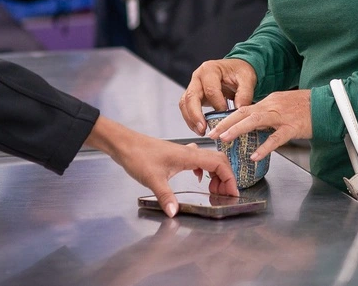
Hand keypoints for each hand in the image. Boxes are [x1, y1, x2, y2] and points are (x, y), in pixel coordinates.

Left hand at [86, 116, 238, 215]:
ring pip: (209, 161)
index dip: (229, 178)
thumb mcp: (152, 179)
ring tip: (213, 191)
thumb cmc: (138, 156)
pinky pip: (198, 161)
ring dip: (215, 175)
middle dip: (225, 178)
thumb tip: (175, 213)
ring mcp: (184, 153)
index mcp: (190, 155)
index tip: (232, 194)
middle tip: (223, 195)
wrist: (125, 144)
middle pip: (218, 161)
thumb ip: (166, 197)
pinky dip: (204, 171)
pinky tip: (197, 179)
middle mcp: (190, 152)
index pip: (219, 164)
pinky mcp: (177, 155)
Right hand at [179, 58, 256, 134]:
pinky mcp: (193, 96)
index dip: (218, 104)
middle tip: (203, 128)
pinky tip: (200, 129)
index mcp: (210, 69)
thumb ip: (245, 93)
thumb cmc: (239, 72)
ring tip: (201, 131)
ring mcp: (193, 86)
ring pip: (185, 104)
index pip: (210, 90)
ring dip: (191, 120)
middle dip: (196, 115)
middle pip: (191, 97)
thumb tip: (239, 109)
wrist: (236, 70)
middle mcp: (198, 77)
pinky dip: (191, 120)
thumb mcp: (247, 78)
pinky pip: (187, 108)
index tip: (226, 114)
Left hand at [208, 89, 311, 161]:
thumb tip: (252, 124)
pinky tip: (255, 156)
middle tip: (211, 134)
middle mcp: (272, 106)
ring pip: (255, 120)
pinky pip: (276, 138)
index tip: (214, 127)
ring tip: (225, 139)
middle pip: (244, 112)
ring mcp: (282, 116)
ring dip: (238, 129)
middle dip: (226, 123)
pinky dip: (265, 147)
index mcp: (269, 101)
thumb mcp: (282, 105)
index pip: (243, 108)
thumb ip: (267, 114)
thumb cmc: (306, 106)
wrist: (326, 104)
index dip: (227, 118)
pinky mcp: (292, 127)